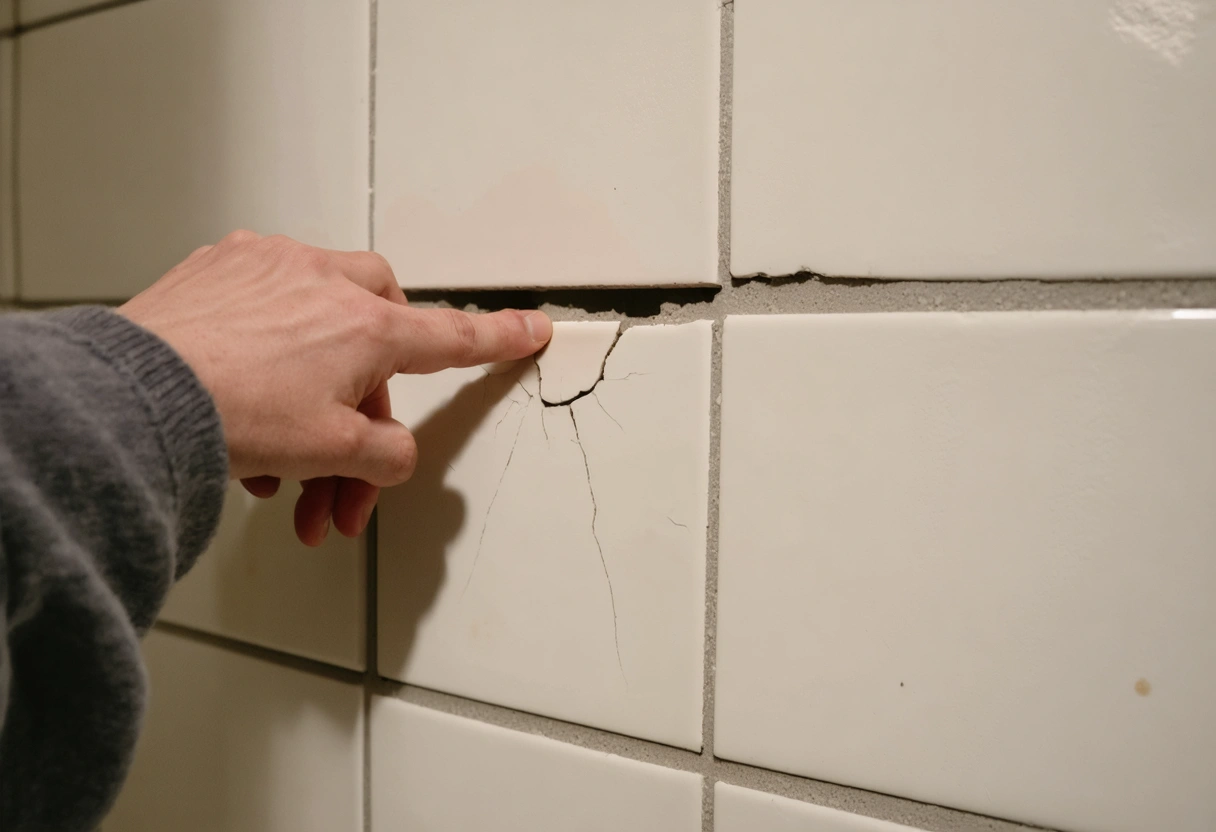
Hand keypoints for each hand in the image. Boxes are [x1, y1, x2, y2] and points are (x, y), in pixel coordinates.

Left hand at [118, 231, 551, 545]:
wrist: (135, 395)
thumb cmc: (230, 415)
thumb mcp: (332, 453)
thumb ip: (385, 455)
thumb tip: (391, 451)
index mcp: (368, 326)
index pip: (452, 336)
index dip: (499, 338)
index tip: (533, 326)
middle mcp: (325, 282)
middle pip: (380, 324)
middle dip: (371, 379)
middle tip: (348, 436)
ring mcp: (269, 267)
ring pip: (319, 318)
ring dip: (311, 384)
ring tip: (277, 457)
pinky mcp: (219, 268)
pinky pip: (266, 303)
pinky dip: (268, 351)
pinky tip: (243, 398)